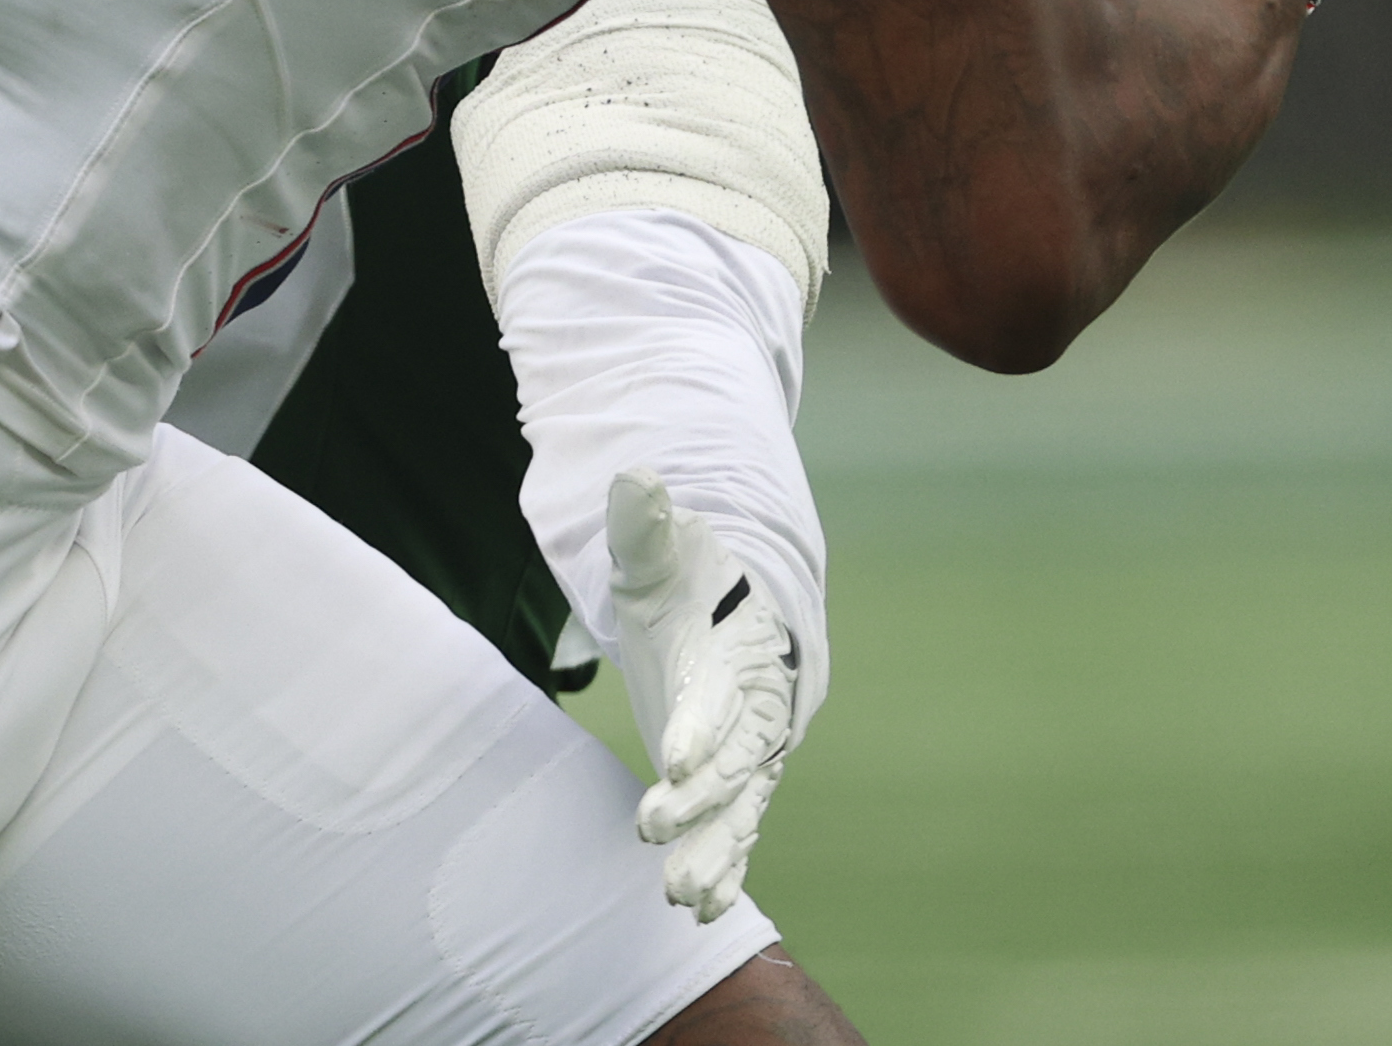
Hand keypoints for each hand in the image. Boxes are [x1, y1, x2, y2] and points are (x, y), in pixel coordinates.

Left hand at [608, 469, 800, 921]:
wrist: (737, 607)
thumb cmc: (692, 576)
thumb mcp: (663, 550)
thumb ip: (646, 526)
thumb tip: (635, 480)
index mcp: (738, 650)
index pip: (721, 693)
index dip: (701, 725)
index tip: (674, 759)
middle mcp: (756, 708)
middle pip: (735, 761)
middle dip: (700, 799)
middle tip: (655, 825)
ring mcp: (751, 749)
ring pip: (740, 808)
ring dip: (714, 851)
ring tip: (682, 896)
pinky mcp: (737, 779)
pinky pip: (739, 829)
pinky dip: (726, 867)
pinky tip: (702, 910)